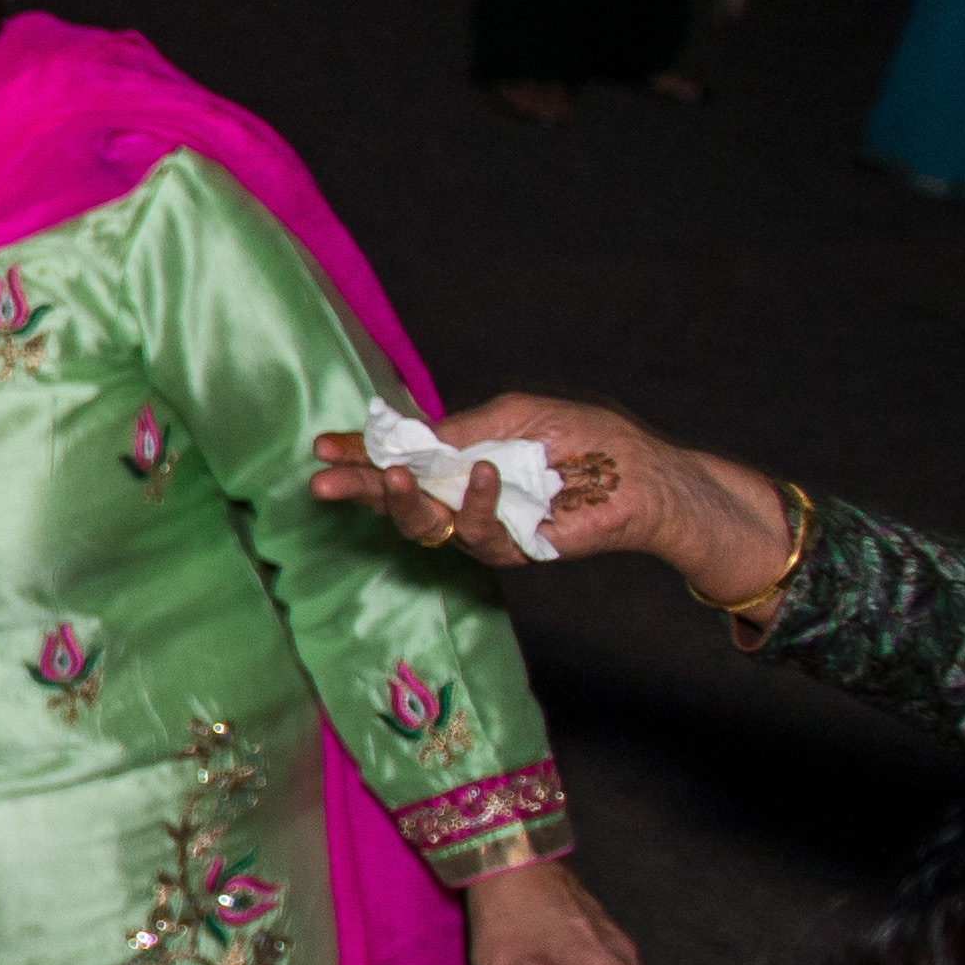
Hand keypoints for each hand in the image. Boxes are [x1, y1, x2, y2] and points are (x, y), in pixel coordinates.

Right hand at [301, 391, 793, 607]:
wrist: (643, 475)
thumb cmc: (588, 438)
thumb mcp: (514, 414)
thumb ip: (462, 428)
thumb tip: (410, 438)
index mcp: (458, 457)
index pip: (396, 458)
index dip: (358, 455)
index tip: (322, 448)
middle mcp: (462, 493)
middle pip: (395, 498)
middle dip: (356, 489)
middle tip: (324, 483)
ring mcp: (482, 524)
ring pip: (423, 525)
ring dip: (400, 502)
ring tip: (392, 477)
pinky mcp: (508, 550)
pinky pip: (475, 533)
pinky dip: (476, 502)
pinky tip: (484, 475)